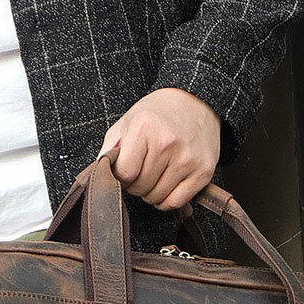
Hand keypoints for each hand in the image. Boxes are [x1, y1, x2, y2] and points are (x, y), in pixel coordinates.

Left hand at [97, 88, 219, 210]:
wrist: (195, 102)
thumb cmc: (158, 114)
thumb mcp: (127, 121)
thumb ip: (110, 149)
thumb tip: (100, 177)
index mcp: (144, 128)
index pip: (124, 174)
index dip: (120, 178)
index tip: (125, 171)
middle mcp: (167, 143)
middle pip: (140, 188)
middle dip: (136, 185)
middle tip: (142, 171)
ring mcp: (188, 159)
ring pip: (157, 198)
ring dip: (151, 193)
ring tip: (155, 175)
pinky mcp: (203, 171)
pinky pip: (176, 202)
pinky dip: (167, 200)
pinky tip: (166, 186)